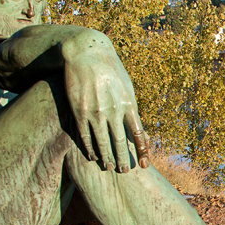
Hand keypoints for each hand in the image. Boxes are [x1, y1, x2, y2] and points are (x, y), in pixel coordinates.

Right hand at [62, 34, 149, 172]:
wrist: (87, 52)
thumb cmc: (111, 71)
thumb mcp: (127, 87)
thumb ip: (131, 109)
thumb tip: (139, 130)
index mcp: (129, 104)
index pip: (139, 134)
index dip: (142, 151)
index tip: (144, 164)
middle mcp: (113, 110)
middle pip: (121, 142)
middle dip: (123, 159)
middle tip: (125, 171)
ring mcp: (95, 111)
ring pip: (102, 142)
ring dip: (107, 157)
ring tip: (109, 167)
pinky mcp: (79, 110)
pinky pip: (85, 135)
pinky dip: (90, 148)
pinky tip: (93, 156)